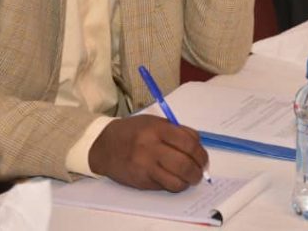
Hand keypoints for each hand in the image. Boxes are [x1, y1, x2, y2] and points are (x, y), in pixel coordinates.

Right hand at [88, 115, 207, 191]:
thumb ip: (177, 131)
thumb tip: (198, 146)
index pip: (189, 143)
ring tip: (190, 178)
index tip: (203, 158)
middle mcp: (151, 147)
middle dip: (198, 170)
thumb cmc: (133, 131)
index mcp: (157, 129)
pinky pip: (165, 186)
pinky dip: (175, 185)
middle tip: (200, 171)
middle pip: (185, 163)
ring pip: (177, 180)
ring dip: (188, 181)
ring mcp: (146, 166)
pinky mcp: (141, 181)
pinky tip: (175, 180)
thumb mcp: (154, 122)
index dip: (201, 153)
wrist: (104, 145)